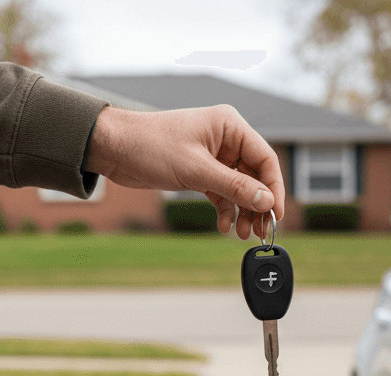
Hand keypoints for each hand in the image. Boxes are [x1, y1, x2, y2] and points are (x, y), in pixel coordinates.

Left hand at [87, 104, 284, 240]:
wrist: (114, 148)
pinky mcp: (200, 171)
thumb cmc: (151, 146)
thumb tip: (267, 201)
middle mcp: (225, 139)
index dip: (274, 189)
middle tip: (260, 232)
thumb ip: (235, 187)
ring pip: (240, 188)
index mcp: (230, 126)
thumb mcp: (197, 170)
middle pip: (255, 177)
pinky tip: (224, 225)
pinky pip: (222, 193)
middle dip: (258, 205)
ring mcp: (214, 156)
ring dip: (242, 211)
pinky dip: (225, 210)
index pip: (265, 159)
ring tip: (241, 234)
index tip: (276, 215)